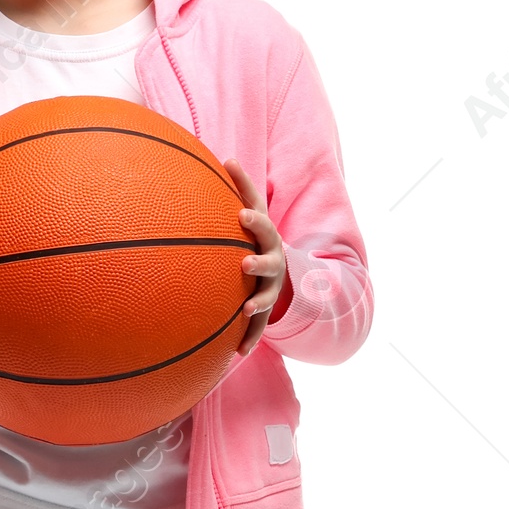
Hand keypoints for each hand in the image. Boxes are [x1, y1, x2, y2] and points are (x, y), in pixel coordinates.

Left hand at [226, 159, 285, 355]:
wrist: (284, 271)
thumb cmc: (255, 236)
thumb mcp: (251, 213)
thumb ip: (240, 188)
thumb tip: (224, 155)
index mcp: (266, 236)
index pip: (261, 221)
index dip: (254, 218)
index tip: (240, 213)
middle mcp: (273, 261)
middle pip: (270, 260)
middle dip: (259, 261)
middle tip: (245, 262)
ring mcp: (271, 287)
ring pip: (266, 296)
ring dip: (257, 302)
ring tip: (244, 309)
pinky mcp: (265, 311)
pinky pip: (258, 327)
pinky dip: (249, 339)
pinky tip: (237, 353)